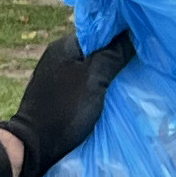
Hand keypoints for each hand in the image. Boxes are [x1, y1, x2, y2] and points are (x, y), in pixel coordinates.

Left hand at [0, 27, 132, 176]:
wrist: (34, 146)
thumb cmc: (64, 109)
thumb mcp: (94, 79)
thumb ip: (114, 54)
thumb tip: (134, 32)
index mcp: (64, 45)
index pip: (99, 30)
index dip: (120, 35)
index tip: (141, 43)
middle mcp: (58, 56)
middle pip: (95, 50)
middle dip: (116, 56)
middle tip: (139, 63)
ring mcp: (55, 76)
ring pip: (89, 68)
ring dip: (107, 74)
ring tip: (129, 79)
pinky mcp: (57, 94)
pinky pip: (83, 84)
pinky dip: (96, 87)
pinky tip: (110, 95)